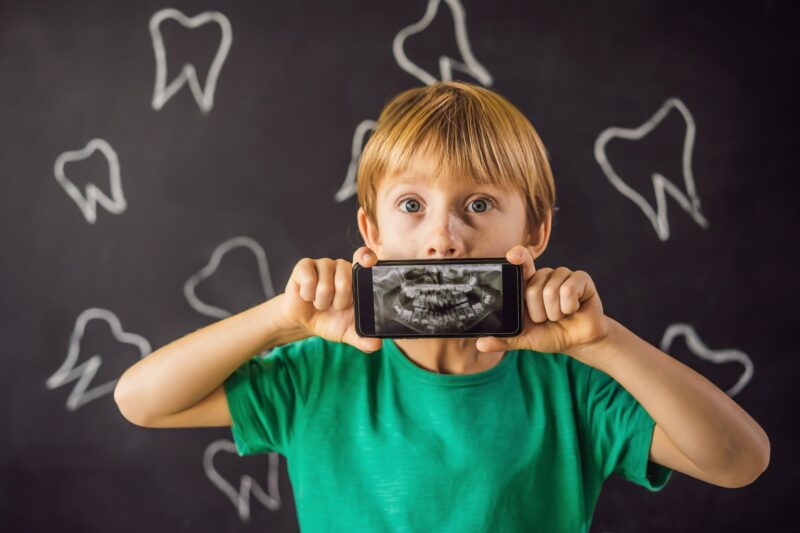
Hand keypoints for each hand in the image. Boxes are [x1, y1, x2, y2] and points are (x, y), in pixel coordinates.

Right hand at [279, 247, 382, 352]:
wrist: (303, 321)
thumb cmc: (330, 321)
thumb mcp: (347, 332)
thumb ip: (362, 338)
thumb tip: (376, 345)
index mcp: (357, 277)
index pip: (365, 258)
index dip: (366, 257)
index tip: (368, 262)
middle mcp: (342, 267)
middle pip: (345, 282)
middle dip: (338, 302)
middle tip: (334, 306)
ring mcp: (323, 264)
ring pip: (325, 285)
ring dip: (321, 302)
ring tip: (320, 303)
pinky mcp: (305, 265)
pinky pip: (308, 279)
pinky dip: (307, 294)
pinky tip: (307, 296)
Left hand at [475, 245, 609, 357]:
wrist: (579, 341)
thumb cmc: (551, 334)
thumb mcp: (525, 339)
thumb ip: (504, 340)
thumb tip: (479, 343)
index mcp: (529, 285)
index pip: (521, 264)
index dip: (518, 257)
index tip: (512, 255)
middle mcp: (544, 276)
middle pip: (534, 287)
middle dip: (540, 312)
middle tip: (547, 318)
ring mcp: (563, 275)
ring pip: (552, 290)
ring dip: (555, 312)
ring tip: (561, 315)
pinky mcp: (581, 279)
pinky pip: (569, 289)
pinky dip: (569, 306)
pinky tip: (573, 309)